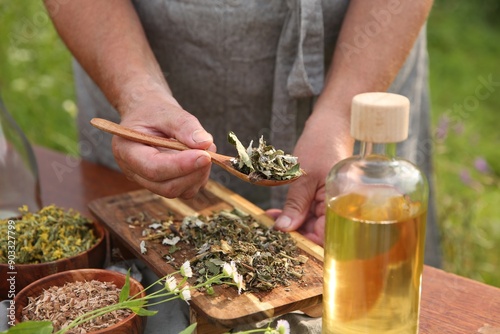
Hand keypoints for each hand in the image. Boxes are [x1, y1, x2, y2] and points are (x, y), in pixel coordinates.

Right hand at [112, 94, 214, 198]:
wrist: (147, 114)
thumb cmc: (152, 111)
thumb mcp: (167, 110)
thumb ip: (184, 125)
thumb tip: (205, 143)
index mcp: (127, 151)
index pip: (153, 169)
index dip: (181, 165)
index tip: (204, 155)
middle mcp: (135, 172)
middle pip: (167, 187)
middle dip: (193, 172)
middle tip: (210, 152)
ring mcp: (150, 181)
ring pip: (179, 191)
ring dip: (199, 174)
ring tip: (206, 149)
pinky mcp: (166, 183)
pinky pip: (186, 189)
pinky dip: (199, 175)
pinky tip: (201, 155)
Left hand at [271, 108, 352, 245]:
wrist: (329, 124)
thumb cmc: (321, 144)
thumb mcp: (303, 176)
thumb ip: (295, 204)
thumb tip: (284, 229)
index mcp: (344, 203)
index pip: (328, 235)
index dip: (308, 241)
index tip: (286, 241)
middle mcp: (342, 206)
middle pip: (319, 232)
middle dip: (295, 233)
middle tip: (271, 229)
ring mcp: (333, 203)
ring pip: (312, 223)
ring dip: (292, 223)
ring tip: (271, 219)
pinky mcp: (324, 198)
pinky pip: (310, 212)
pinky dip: (295, 213)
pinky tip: (278, 213)